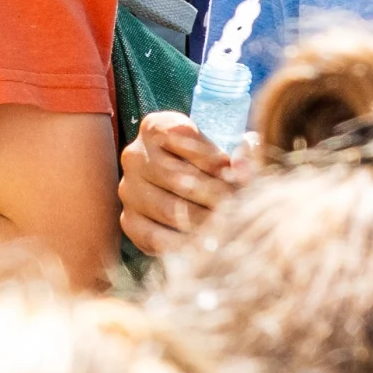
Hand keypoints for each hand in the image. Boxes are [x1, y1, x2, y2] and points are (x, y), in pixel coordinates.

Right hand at [119, 106, 245, 253]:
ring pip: (168, 208)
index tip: (237, 174)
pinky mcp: (129, 221)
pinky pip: (154, 236)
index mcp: (155, 127)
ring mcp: (128, 189)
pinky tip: (207, 245)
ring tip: (231, 228)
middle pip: (176, 177)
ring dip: (204, 221)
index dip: (214, 157)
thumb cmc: (213, 168)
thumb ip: (240, 159)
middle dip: (215, 195)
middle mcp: (134, 155)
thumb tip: (244, 170)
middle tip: (242, 210)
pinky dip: (183, 243)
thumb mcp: (226, 155)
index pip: (182, 137)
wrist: (188, 194)